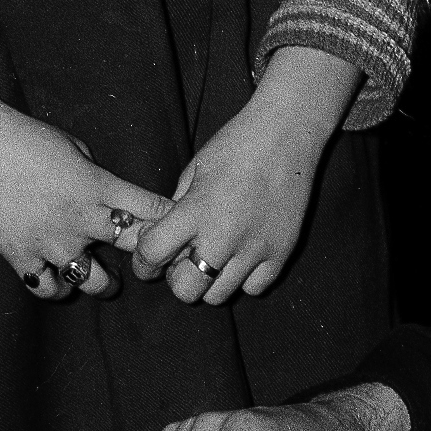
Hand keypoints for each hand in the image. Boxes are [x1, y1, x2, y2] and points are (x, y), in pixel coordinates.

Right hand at [0, 85, 171, 300]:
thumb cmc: (25, 137)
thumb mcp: (74, 148)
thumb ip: (97, 178)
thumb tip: (110, 196)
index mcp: (98, 185)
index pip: (152, 210)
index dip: (169, 221)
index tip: (174, 227)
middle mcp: (80, 218)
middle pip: (135, 249)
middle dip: (147, 256)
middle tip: (145, 261)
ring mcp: (50, 241)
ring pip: (94, 282)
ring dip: (103, 282)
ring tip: (103, 277)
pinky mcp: (20, 255)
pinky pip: (48, 289)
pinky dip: (57, 287)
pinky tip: (59, 278)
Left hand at [131, 47, 362, 304]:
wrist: (288, 133)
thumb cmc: (236, 145)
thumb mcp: (193, 171)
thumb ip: (176, 210)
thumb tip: (161, 239)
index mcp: (195, 211)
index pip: (152, 254)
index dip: (143, 260)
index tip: (149, 256)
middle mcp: (224, 236)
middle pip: (185, 290)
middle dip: (176, 279)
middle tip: (182, 261)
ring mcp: (256, 249)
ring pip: (218, 296)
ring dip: (209, 281)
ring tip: (215, 258)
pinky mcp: (282, 253)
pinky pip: (253, 288)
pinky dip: (243, 279)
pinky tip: (242, 257)